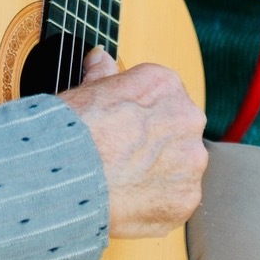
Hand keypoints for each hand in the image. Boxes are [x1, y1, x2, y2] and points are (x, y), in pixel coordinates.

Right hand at [61, 47, 207, 237]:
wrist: (67, 171)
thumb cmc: (72, 127)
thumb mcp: (85, 88)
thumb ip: (103, 72)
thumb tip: (99, 57)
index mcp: (164, 83)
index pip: (160, 95)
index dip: (138, 113)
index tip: (121, 125)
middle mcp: (188, 117)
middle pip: (176, 130)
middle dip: (155, 142)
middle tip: (121, 154)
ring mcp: (191, 160)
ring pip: (179, 166)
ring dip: (158, 172)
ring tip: (122, 179)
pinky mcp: (187, 197)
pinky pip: (176, 199)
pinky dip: (157, 201)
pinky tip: (128, 198)